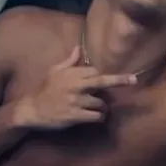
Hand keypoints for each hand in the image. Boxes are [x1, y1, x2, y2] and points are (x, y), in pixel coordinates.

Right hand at [18, 46, 136, 129]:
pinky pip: (95, 117)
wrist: (31, 109)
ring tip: (99, 109)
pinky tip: (96, 118)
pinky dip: (99, 118)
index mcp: (71, 73)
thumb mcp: (54, 71)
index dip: (102, 76)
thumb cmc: (44, 89)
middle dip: (119, 80)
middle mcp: (75, 86)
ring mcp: (75, 101)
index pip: (95, 71)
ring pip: (100, 103)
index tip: (109, 79)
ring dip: (103, 107)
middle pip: (102, 81)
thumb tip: (79, 48)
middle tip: (134, 80)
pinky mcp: (74, 116)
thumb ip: (69, 61)